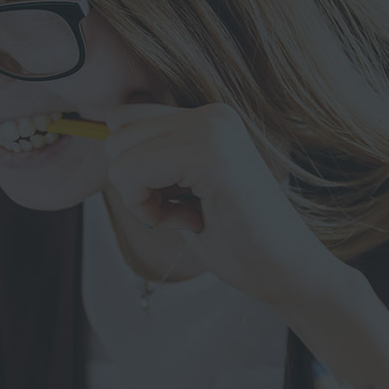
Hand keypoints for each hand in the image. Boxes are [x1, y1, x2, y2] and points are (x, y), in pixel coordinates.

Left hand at [98, 101, 353, 309]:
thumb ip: (154, 161)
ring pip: (119, 153)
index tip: (171, 200)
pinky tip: (189, 222)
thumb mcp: (184, 191)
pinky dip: (147, 209)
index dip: (132, 169)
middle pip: (116, 133)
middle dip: (133, 183)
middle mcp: (212, 114)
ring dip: (140, 198)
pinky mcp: (211, 155)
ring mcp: (213, 130)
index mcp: (209, 118)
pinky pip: (133, 172)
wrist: (287, 273)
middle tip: (178, 211)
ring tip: (187, 216)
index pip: (125, 119)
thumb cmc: (237, 241)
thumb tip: (102, 138)